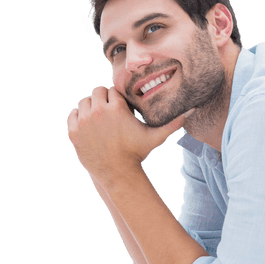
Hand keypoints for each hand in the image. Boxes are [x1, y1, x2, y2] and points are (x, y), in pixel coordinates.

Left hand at [66, 86, 183, 177]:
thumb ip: (172, 123)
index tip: (120, 109)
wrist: (117, 173)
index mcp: (115, 107)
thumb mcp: (155, 137)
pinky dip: (79, 118)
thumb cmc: (137, 153)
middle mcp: (97, 111)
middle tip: (109, 112)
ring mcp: (84, 121)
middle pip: (97, 92)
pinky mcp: (74, 131)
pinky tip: (89, 126)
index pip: (112, 90)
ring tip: (99, 119)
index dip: (116, 99)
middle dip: (103, 100)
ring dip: (91, 107)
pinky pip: (73, 114)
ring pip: (84, 102)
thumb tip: (191, 111)